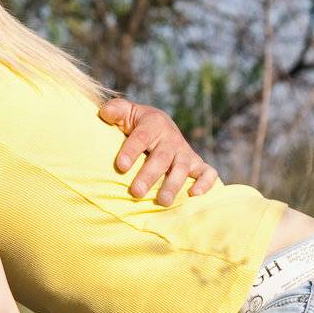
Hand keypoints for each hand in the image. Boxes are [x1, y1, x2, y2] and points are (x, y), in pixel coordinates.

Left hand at [99, 98, 219, 204]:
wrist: (159, 125)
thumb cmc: (136, 123)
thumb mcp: (125, 113)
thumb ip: (114, 111)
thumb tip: (105, 113)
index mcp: (153, 124)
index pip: (141, 137)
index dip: (131, 151)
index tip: (120, 166)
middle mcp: (172, 138)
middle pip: (161, 157)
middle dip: (149, 175)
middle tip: (136, 192)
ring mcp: (185, 152)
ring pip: (182, 168)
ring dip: (173, 185)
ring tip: (162, 201)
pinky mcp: (197, 163)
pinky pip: (207, 172)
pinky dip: (205, 183)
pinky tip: (194, 195)